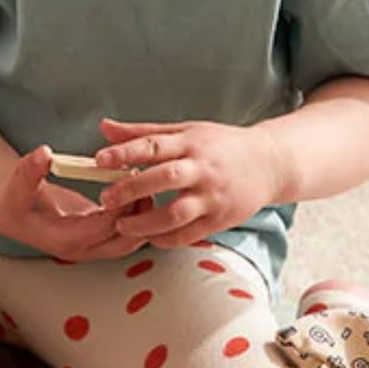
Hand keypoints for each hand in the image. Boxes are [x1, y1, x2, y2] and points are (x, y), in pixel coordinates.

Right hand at [0, 146, 148, 261]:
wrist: (12, 212)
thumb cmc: (15, 200)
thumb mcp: (17, 185)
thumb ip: (30, 171)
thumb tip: (43, 154)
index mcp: (64, 240)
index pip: (103, 228)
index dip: (120, 206)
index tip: (129, 180)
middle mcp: (82, 249)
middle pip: (125, 242)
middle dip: (140, 215)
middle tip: (146, 182)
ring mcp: (93, 247)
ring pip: (131, 241)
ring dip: (143, 217)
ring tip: (146, 184)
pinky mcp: (99, 237)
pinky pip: (127, 232)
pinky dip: (137, 215)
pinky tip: (139, 189)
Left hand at [93, 117, 284, 247]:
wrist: (269, 163)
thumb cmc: (221, 145)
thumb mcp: (185, 131)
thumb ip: (143, 133)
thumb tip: (104, 128)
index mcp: (192, 143)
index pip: (154, 145)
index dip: (124, 152)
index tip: (99, 160)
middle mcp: (203, 169)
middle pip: (163, 179)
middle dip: (131, 190)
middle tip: (106, 199)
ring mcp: (213, 196)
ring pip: (176, 213)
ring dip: (145, 223)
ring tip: (123, 225)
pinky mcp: (221, 220)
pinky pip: (188, 234)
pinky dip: (165, 239)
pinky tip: (149, 236)